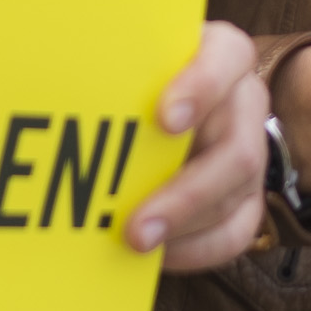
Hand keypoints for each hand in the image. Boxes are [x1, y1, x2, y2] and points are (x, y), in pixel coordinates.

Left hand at [133, 19, 270, 270]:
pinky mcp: (248, 194)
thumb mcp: (133, 60)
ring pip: (237, 194)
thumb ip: (113, 70)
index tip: (165, 118)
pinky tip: (158, 256)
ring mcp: (252, 149)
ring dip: (184, 226)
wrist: (170, 98)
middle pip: (238, 151)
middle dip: (185, 194)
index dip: (202, 88)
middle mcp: (245, 101)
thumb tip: (57, 105)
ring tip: (137, 245)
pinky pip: (237, 231)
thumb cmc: (140, 75)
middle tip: (135, 227)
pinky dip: (197, 249)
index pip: (227, 59)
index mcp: (223, 55)